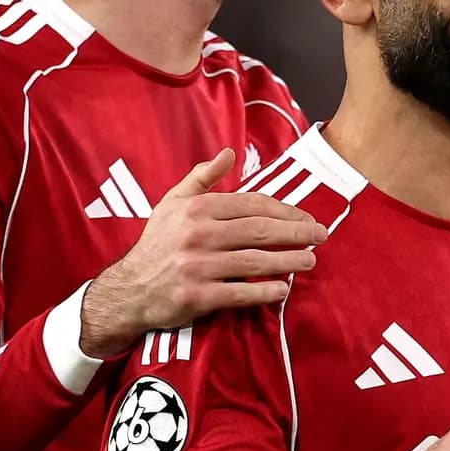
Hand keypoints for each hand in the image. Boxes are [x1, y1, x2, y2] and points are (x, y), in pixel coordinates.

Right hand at [79, 148, 328, 357]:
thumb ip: (202, 177)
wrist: (127, 290)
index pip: (252, 205)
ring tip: (310, 261)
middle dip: (296, 233)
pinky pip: (239, 293)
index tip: (306, 217)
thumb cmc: (157, 243)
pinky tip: (283, 290)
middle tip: (321, 236)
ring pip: (255, 262)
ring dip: (288, 261)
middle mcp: (198, 235)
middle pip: (259, 231)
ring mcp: (197, 267)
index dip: (285, 211)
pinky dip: (264, 292)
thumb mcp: (172, 202)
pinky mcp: (196, 297)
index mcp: (196, 209)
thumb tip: (229, 153)